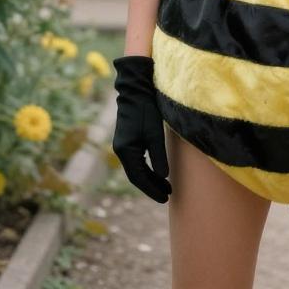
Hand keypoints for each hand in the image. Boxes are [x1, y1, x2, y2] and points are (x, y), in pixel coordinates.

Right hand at [111, 54, 171, 202]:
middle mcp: (121, 150)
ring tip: (166, 187)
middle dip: (152, 187)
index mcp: (126, 151)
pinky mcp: (128, 140)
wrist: (136, 90)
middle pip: (136, 176)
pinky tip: (158, 172)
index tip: (165, 198)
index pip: (139, 178)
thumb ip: (158, 156)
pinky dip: (148, 169)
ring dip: (150, 178)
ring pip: (137, 169)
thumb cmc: (146, 110)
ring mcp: (123, 146)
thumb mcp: (154, 133)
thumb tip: (163, 176)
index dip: (152, 189)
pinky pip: (137, 161)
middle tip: (167, 195)